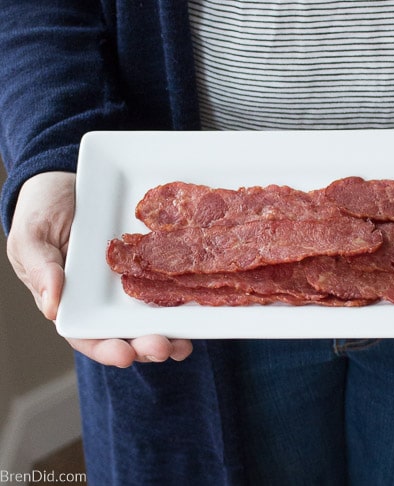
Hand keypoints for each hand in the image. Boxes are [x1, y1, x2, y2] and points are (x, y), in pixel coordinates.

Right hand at [6, 171, 192, 366]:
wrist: (66, 180)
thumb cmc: (41, 211)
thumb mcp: (31, 236)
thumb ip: (40, 269)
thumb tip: (53, 307)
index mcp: (74, 302)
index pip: (89, 337)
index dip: (108, 350)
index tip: (124, 355)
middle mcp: (107, 300)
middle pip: (129, 334)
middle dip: (147, 346)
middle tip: (164, 347)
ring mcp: (134, 282)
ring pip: (154, 317)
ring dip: (171, 334)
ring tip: (184, 344)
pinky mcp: (155, 262)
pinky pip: (172, 281)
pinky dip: (186, 297)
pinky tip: (200, 305)